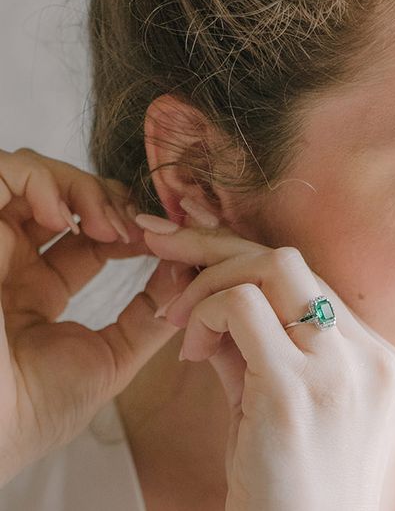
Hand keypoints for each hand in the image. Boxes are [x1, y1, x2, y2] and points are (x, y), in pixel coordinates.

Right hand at [0, 149, 183, 482]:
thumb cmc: (34, 410)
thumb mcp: (109, 357)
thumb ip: (150, 317)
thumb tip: (189, 273)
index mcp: (38, 289)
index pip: (92, 232)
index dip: (132, 224)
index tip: (168, 237)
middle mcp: (12, 260)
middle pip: (69, 197)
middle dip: (116, 202)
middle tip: (143, 229)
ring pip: (40, 174)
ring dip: (88, 190)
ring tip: (110, 227)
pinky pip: (4, 171)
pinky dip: (43, 180)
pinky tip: (65, 218)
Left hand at [138, 213, 394, 510]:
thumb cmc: (288, 488)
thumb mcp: (280, 405)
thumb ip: (256, 349)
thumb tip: (211, 295)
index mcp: (377, 357)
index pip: (309, 280)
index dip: (247, 261)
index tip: (198, 258)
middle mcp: (367, 354)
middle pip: (292, 261)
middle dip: (219, 248)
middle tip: (168, 255)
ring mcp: (338, 369)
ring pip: (270, 268)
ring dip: (209, 282)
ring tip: (179, 322)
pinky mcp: (295, 389)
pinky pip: (241, 307)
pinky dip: (206, 312)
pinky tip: (189, 349)